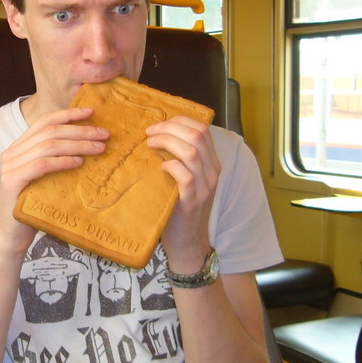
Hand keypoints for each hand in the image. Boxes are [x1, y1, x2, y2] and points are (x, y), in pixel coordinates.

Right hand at [0, 106, 109, 253]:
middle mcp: (12, 153)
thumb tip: (89, 145)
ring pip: (48, 146)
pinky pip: (41, 165)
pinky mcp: (12, 182)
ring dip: (77, 145)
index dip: (68, 114)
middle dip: (80, 130)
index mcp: (19, 148)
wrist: (13, 236)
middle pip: (50, 132)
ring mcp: (10, 167)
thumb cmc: (34, 208)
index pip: (45, 122)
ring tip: (98, 148)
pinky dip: (62, 161)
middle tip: (104, 135)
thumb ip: (56, 160)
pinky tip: (79, 162)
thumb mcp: (47, 179)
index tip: (91, 112)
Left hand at [146, 116, 219, 272]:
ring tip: (150, 144)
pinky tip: (160, 166)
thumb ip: (181, 159)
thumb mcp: (187, 179)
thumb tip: (159, 135)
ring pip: (191, 152)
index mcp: (212, 162)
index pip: (202, 129)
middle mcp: (212, 172)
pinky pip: (186, 176)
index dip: (179, 121)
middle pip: (196, 135)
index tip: (159, 124)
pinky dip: (171, 166)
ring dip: (167, 142)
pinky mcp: (192, 201)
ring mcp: (204, 187)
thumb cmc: (180, 207)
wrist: (188, 241)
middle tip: (149, 133)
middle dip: (170, 127)